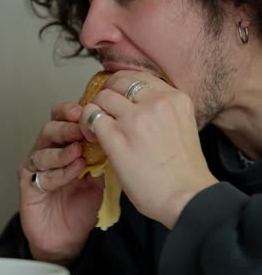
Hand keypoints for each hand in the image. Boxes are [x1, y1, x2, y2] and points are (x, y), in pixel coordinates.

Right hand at [18, 102, 103, 263]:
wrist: (70, 236)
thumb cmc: (83, 203)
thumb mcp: (100, 174)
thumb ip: (102, 154)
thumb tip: (115, 135)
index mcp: (65, 142)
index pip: (63, 118)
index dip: (71, 111)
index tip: (85, 109)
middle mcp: (49, 150)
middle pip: (51, 128)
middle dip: (67, 126)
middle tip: (81, 128)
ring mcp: (37, 167)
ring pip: (43, 149)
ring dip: (63, 150)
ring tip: (79, 152)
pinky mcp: (28, 184)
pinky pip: (41, 173)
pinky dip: (60, 171)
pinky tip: (74, 170)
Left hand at [79, 71, 217, 228]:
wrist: (187, 197)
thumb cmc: (185, 170)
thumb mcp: (183, 126)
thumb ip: (163, 111)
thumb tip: (136, 107)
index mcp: (175, 98)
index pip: (141, 77)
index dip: (125, 87)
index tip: (120, 100)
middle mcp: (156, 102)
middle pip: (120, 81)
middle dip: (109, 93)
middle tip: (105, 109)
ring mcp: (135, 118)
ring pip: (103, 96)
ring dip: (96, 108)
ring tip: (96, 125)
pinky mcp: (117, 137)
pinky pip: (92, 117)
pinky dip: (87, 124)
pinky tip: (91, 136)